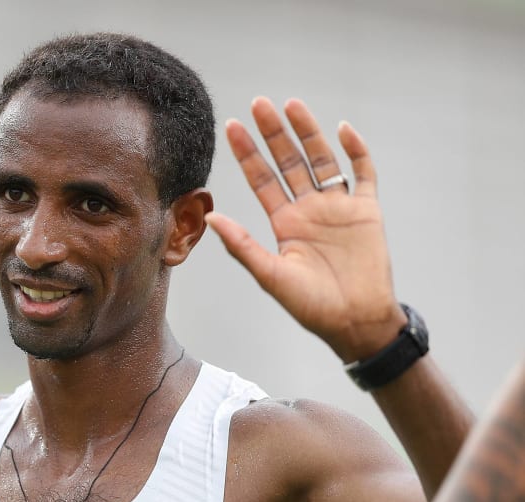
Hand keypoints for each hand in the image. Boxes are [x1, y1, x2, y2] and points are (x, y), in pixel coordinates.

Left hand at [206, 97, 403, 362]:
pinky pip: (363, 173)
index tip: (232, 127)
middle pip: (289, 162)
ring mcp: (338, 207)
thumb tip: (211, 218)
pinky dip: (356, 151)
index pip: (262, 179)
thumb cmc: (311, 306)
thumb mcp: (271, 275)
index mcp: (284, 223)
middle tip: (259, 103)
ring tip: (291, 105)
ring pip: (322, 160)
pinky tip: (342, 129)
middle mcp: (309, 209)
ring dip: (308, 132)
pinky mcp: (367, 211)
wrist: (355, 322)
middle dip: (274, 133)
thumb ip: (242, 245)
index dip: (247, 153)